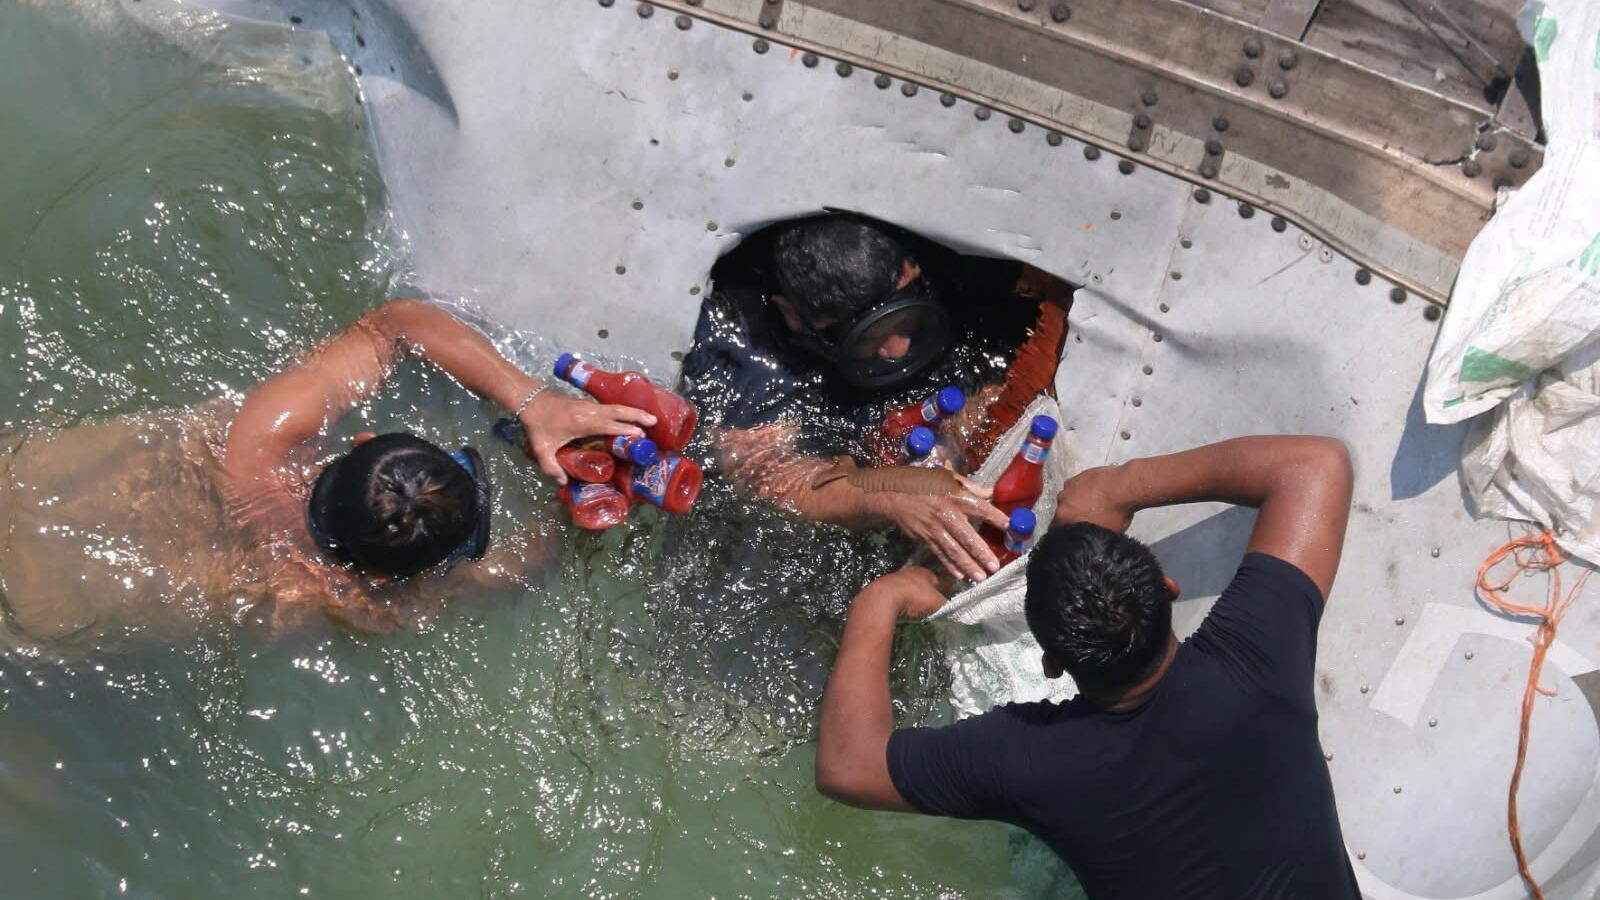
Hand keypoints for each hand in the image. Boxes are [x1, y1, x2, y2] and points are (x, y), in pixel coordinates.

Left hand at [519, 390, 655, 483]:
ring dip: (633, 412)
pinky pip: (609, 407)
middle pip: (619, 411)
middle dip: (638, 415)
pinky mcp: (587, 403)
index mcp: (583, 422)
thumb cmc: (538, 425)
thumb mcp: (543, 449)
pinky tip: (628, 417)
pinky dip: (622, 411)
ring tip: (650, 418)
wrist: (530, 400)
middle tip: (655, 422)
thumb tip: (563, 482)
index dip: (626, 430)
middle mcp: (590, 411)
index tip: (642, 436)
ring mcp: (589, 405)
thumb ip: (552, 467)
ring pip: (616, 407)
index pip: (610, 425)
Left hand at [857, 565, 947, 619]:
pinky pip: (898, 597)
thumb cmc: (914, 598)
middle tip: (935, 606)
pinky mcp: (883, 591)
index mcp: (925, 572)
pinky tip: (904, 611)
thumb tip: (958, 609)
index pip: (941, 579)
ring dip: (914, 598)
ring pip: (909, 589)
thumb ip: (949, 606)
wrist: (881, 600)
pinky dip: (902, 603)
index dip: (947, 589)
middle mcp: (910, 572)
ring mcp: (895, 580)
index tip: (951, 599)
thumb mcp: (938, 603)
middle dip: (929, 594)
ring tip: (920, 610)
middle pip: (924, 584)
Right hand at [877, 489, 1008, 582]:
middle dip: (981, 553)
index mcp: (955, 496)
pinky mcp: (924, 538)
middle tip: (995, 566)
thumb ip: (970, 486)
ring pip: (954, 550)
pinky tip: (960, 576)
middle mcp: (946, 514)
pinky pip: (939, 554)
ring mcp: (934, 529)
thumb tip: (992, 494)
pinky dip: (949, 566)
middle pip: (967, 537)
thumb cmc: (923, 483)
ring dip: (968, 565)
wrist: (893, 494)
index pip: (980, 508)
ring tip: (981, 577)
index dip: (996, 518)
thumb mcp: (947, 477)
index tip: (1010, 528)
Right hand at [1053, 465, 1134, 531]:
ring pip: (1070, 497)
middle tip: (1087, 519)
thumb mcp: (1105, 532)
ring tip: (1093, 504)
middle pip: (1062, 511)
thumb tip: (1089, 536)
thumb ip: (1090, 535)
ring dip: (1077, 501)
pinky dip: (1084, 490)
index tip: (1074, 534)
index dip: (1065, 533)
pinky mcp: (1080, 474)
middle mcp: (1062, 499)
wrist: (1126, 486)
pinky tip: (1097, 492)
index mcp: (1064, 516)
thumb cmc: (1116, 512)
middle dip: (1072, 516)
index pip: (1056, 528)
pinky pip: (1078, 486)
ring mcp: (1070, 485)